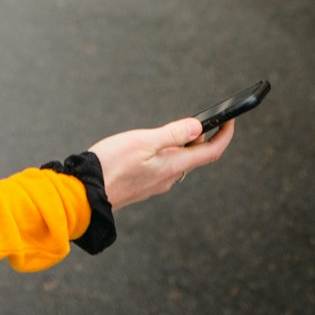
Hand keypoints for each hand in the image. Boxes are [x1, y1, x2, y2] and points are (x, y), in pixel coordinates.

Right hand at [89, 116, 234, 209]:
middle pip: (194, 156)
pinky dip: (165, 153)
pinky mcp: (143, 186)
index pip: (210, 152)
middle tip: (192, 119)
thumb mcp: (143, 141)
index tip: (230, 121)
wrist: (85, 194)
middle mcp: (169, 178)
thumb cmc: (111, 166)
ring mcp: (156, 184)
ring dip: (179, 145)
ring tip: (166, 130)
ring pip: (177, 162)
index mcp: (173, 166)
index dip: (224, 136)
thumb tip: (197, 127)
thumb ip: (172, 134)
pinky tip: (148, 147)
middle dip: (198, 137)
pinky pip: (163, 167)